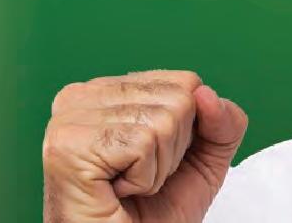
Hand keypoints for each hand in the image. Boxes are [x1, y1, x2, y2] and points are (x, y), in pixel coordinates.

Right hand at [42, 70, 247, 222]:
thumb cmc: (153, 214)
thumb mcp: (204, 159)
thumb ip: (223, 122)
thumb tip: (206, 93)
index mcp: (109, 89)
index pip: (185, 82)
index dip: (188, 130)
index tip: (154, 159)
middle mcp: (84, 94)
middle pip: (178, 98)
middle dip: (174, 150)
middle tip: (139, 177)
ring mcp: (71, 117)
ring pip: (164, 121)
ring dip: (158, 168)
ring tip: (127, 186)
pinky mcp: (69, 144)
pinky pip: (143, 144)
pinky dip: (144, 179)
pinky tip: (117, 191)